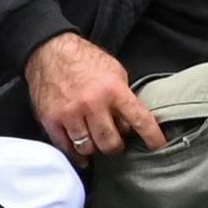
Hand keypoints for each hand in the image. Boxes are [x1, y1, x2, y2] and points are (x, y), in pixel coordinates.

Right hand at [19, 31, 165, 159]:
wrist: (49, 52)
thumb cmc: (83, 60)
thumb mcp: (114, 71)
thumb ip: (123, 96)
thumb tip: (131, 120)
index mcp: (113, 90)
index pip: (140, 120)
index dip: (152, 137)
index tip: (158, 146)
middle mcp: (92, 104)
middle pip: (110, 143)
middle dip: (116, 146)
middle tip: (116, 143)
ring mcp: (70, 114)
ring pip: (88, 148)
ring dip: (95, 148)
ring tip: (96, 142)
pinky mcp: (51, 119)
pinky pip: (65, 147)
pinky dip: (75, 154)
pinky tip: (81, 155)